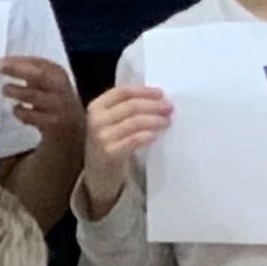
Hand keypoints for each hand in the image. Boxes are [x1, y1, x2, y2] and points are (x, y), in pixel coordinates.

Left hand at [0, 54, 83, 150]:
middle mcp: (62, 90)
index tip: (3, 60)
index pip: (42, 64)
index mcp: (60, 77)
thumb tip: (6, 66)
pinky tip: (15, 109)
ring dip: (17, 91)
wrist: (72, 134)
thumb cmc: (54, 105)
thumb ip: (33, 77)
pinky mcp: (53, 125)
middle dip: (19, 70)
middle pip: (41, 75)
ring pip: (35, 96)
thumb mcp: (48, 87)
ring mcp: (59, 108)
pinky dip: (21, 112)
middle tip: (0, 68)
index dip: (22, 60)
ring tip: (4, 89)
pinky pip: (33, 117)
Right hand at [81, 85, 172, 212]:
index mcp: (96, 106)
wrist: (98, 174)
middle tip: (170, 108)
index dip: (144, 91)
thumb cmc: (110, 143)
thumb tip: (159, 99)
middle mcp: (96, 120)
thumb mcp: (111, 122)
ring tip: (167, 121)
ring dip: (154, 120)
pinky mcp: (110, 153)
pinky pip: (134, 140)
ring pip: (135, 121)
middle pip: (131, 105)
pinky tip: (156, 135)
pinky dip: (147, 135)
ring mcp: (102, 137)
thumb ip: (126, 108)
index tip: (162, 93)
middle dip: (154, 105)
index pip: (123, 92)